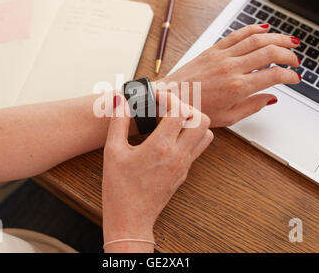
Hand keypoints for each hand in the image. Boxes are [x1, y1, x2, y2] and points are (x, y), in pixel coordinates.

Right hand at [102, 92, 212, 252]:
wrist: (130, 219)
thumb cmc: (119, 189)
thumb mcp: (112, 152)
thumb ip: (117, 122)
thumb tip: (122, 101)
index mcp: (160, 147)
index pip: (179, 111)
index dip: (169, 98)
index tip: (156, 98)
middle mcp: (178, 155)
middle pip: (201, 119)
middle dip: (185, 108)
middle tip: (167, 108)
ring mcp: (184, 164)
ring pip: (205, 134)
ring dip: (192, 122)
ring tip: (171, 121)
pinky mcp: (184, 172)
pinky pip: (197, 147)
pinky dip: (190, 135)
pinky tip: (169, 137)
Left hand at [158, 24, 301, 126]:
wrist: (171, 98)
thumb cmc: (196, 110)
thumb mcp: (227, 117)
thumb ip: (252, 107)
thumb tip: (271, 98)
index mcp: (237, 87)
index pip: (274, 75)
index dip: (290, 76)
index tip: (295, 78)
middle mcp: (231, 68)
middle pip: (269, 52)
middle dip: (288, 54)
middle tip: (296, 59)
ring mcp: (222, 56)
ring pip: (256, 39)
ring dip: (277, 38)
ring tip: (290, 41)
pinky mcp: (213, 49)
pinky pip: (237, 35)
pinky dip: (253, 29)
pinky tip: (265, 29)